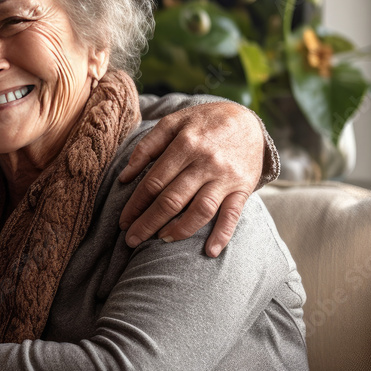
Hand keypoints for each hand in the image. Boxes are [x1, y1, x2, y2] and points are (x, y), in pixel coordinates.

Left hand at [117, 102, 263, 256]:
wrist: (246, 119)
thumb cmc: (202, 122)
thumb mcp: (172, 123)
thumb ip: (146, 147)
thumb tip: (124, 177)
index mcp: (185, 144)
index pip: (154, 181)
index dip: (136, 204)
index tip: (123, 221)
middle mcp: (206, 162)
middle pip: (172, 199)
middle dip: (148, 223)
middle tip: (132, 239)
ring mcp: (226, 177)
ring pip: (200, 210)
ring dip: (179, 230)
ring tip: (161, 240)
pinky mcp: (243, 188)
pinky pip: (233, 215)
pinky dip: (222, 235)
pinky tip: (210, 252)